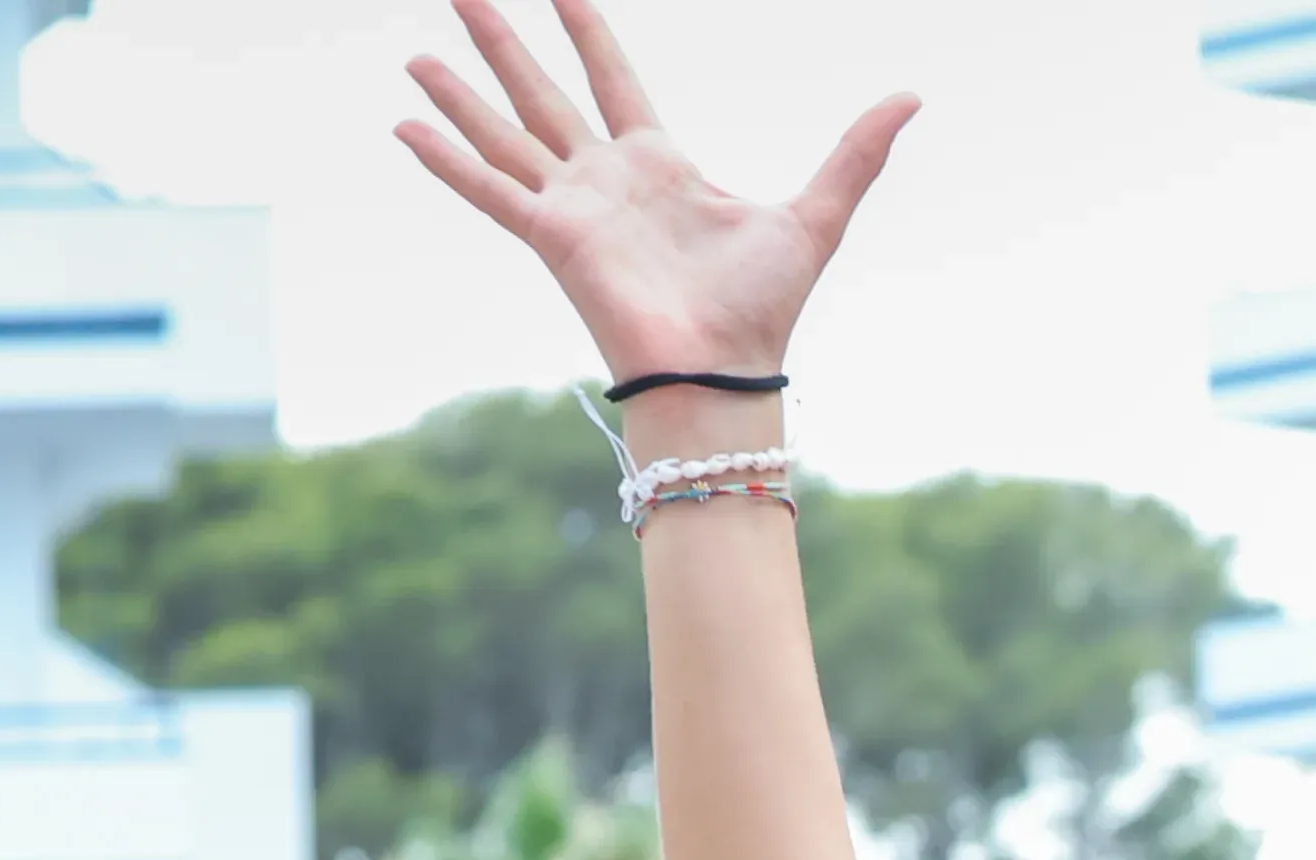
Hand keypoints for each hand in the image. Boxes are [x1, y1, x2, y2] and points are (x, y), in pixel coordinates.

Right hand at [393, 0, 902, 393]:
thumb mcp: (817, 213)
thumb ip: (856, 153)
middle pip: (542, 93)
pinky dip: (447, 159)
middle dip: (502, 41)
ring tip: (415, 51)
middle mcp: (605, 182)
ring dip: (460, 93)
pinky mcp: (552, 238)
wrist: (728, 370)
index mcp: (658, 166)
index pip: (612, 78)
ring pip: (504, 132)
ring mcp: (571, 209)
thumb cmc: (765, 309)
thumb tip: (911, 98)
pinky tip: (404, 126)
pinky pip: (489, 189)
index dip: (588, 28)